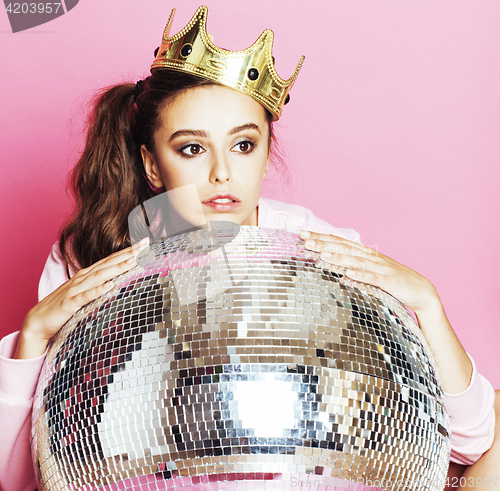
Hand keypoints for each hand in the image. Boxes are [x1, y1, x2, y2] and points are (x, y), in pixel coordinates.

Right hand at [14, 238, 148, 358]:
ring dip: (117, 268)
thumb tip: (120, 281)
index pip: (111, 260)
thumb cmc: (63, 306)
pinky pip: (85, 296)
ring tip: (133, 261)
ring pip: (100, 276)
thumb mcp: (85, 293)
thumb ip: (100, 285)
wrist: (37, 321)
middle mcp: (82, 278)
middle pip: (109, 263)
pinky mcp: (69, 304)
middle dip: (128, 254)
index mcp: (87, 275)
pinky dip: (98, 290)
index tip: (145, 243)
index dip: (128, 251)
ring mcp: (75, 289)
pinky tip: (110, 285)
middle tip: (145, 245)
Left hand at [299, 230, 437, 312]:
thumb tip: (327, 259)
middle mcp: (371, 257)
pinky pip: (373, 278)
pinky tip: (349, 274)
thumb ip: (350, 264)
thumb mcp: (368, 270)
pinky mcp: (389, 281)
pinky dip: (361, 275)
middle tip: (305, 240)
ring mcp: (380, 268)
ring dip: (339, 257)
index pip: (339, 242)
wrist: (421, 290)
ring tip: (323, 254)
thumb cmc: (391, 280)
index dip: (321, 237)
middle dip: (324, 243)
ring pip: (356, 261)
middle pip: (344, 248)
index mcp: (364, 254)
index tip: (303, 234)